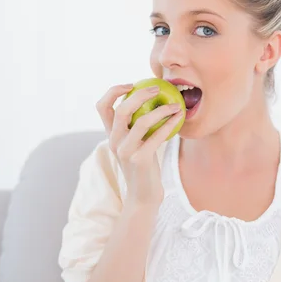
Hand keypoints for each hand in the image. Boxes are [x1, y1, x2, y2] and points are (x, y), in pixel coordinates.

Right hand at [95, 83, 183, 205]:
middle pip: (122, 109)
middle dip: (140, 94)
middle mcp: (114, 141)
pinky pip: (157, 136)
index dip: (113, 91)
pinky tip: (178, 118)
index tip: (131, 84)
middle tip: (158, 89)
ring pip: (142, 121)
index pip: (102, 106)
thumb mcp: (136, 144)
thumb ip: (137, 126)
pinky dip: (169, 123)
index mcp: (111, 135)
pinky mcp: (140, 160)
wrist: (143, 197)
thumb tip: (153, 99)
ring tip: (176, 105)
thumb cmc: (144, 167)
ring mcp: (126, 151)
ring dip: (162, 109)